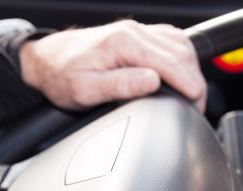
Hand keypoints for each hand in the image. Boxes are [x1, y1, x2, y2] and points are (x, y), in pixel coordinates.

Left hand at [20, 20, 206, 111]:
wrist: (45, 60)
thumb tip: (152, 81)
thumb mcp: (85, 89)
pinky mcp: (137, 35)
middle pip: (181, 52)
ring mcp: (136, 31)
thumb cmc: (61, 75)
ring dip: (192, 68)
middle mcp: (133, 32)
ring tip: (193, 95)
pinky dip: (183, 58)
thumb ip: (120, 85)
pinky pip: (170, 41)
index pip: (171, 62)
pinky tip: (183, 74)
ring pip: (180, 44)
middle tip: (197, 107)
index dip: (189, 85)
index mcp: (123, 43)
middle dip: (195, 80)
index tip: (196, 105)